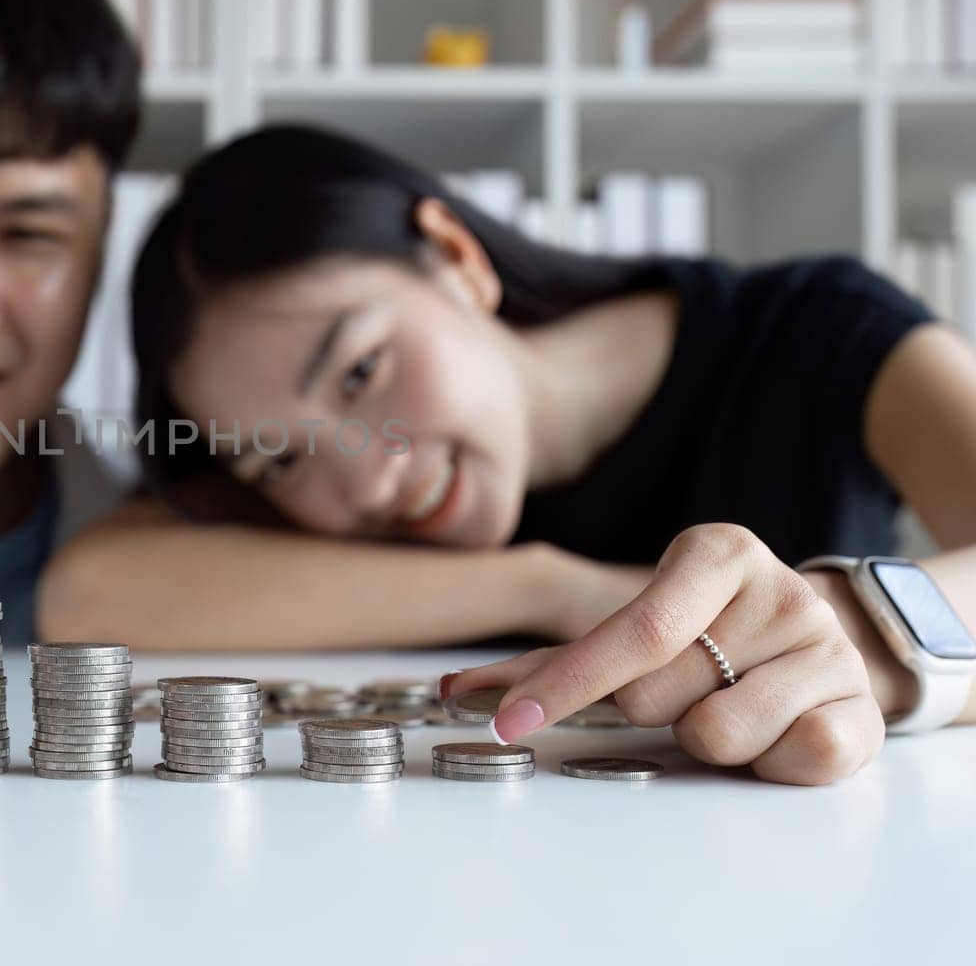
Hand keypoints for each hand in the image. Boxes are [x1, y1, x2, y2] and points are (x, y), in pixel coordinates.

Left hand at [442, 523, 884, 785]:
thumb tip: (454, 690)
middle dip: (650, 709)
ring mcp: (827, 648)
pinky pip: (788, 760)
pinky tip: (776, 731)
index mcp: (717, 551)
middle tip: (686, 685)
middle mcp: (778, 590)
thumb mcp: (646, 620)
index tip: (506, 723)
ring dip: (706, 739)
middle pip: (657, 694)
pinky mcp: (861, 710)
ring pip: (714, 735)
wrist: (830, 646)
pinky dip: (766, 762)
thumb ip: (557, 656)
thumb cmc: (714, 634)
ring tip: (734, 705)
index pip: (630, 630)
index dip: (565, 683)